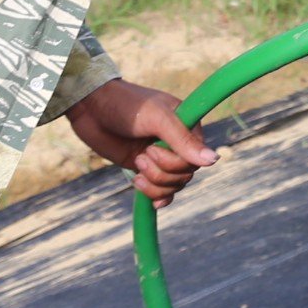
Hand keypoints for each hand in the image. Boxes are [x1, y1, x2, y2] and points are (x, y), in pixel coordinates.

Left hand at [66, 78, 220, 207]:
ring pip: (173, 185)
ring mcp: (161, 157)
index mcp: (188, 126)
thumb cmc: (127, 105)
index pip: (195, 159)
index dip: (175, 163)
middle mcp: (178, 143)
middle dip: (161, 173)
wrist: (93, 109)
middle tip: (141, 156)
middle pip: (184, 175)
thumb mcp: (157, 119)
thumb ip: (183, 140)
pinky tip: (153, 202)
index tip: (151, 149)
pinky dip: (158, 197)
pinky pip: (162, 191)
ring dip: (154, 183)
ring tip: (137, 164)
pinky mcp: (145, 168)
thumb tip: (214, 161)